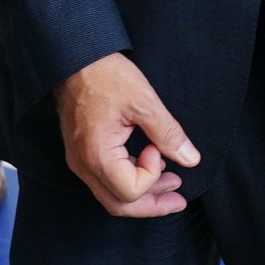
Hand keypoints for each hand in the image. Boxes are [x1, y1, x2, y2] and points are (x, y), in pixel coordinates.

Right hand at [57, 51, 198, 216]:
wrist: (74, 59)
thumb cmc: (105, 76)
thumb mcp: (144, 102)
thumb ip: (168, 134)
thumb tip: (190, 159)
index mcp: (96, 155)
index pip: (130, 191)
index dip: (152, 175)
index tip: (156, 147)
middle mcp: (83, 165)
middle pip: (119, 205)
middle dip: (152, 205)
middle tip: (179, 198)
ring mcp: (79, 161)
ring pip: (111, 197)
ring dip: (143, 194)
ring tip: (171, 182)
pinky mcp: (81, 153)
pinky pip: (106, 180)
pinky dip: (129, 180)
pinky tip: (149, 166)